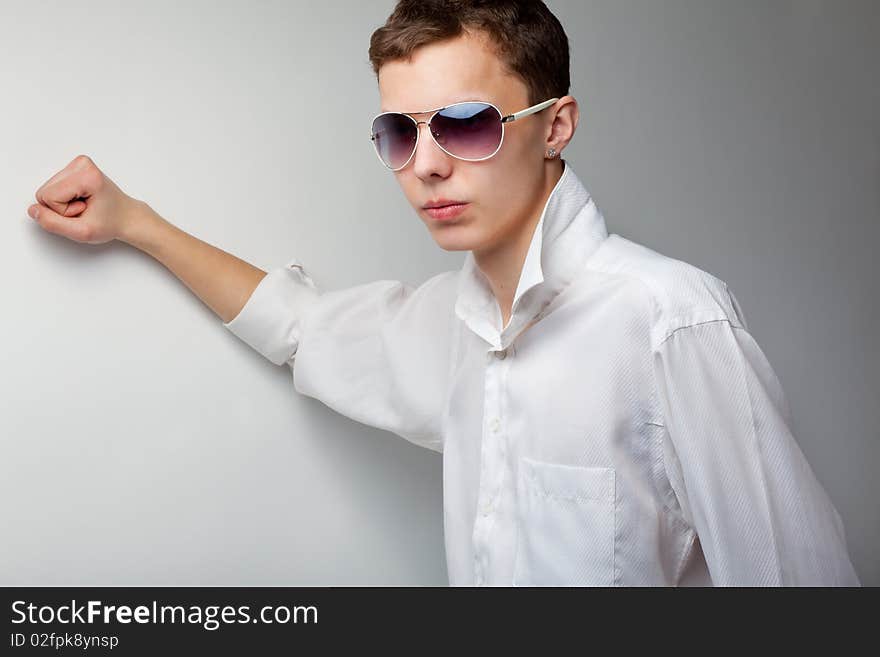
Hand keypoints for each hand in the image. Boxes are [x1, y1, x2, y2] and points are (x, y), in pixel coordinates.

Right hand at [28, 154, 144, 244]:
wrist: (126, 216)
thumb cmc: (110, 223)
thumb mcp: (82, 232)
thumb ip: (53, 223)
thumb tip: (33, 211)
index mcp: (87, 176)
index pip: (48, 197)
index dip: (64, 212)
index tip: (84, 211)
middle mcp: (82, 164)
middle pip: (45, 192)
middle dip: (62, 207)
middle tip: (84, 210)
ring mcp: (79, 164)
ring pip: (47, 189)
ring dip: (63, 203)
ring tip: (85, 205)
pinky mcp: (76, 167)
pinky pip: (53, 187)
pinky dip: (65, 197)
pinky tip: (82, 199)